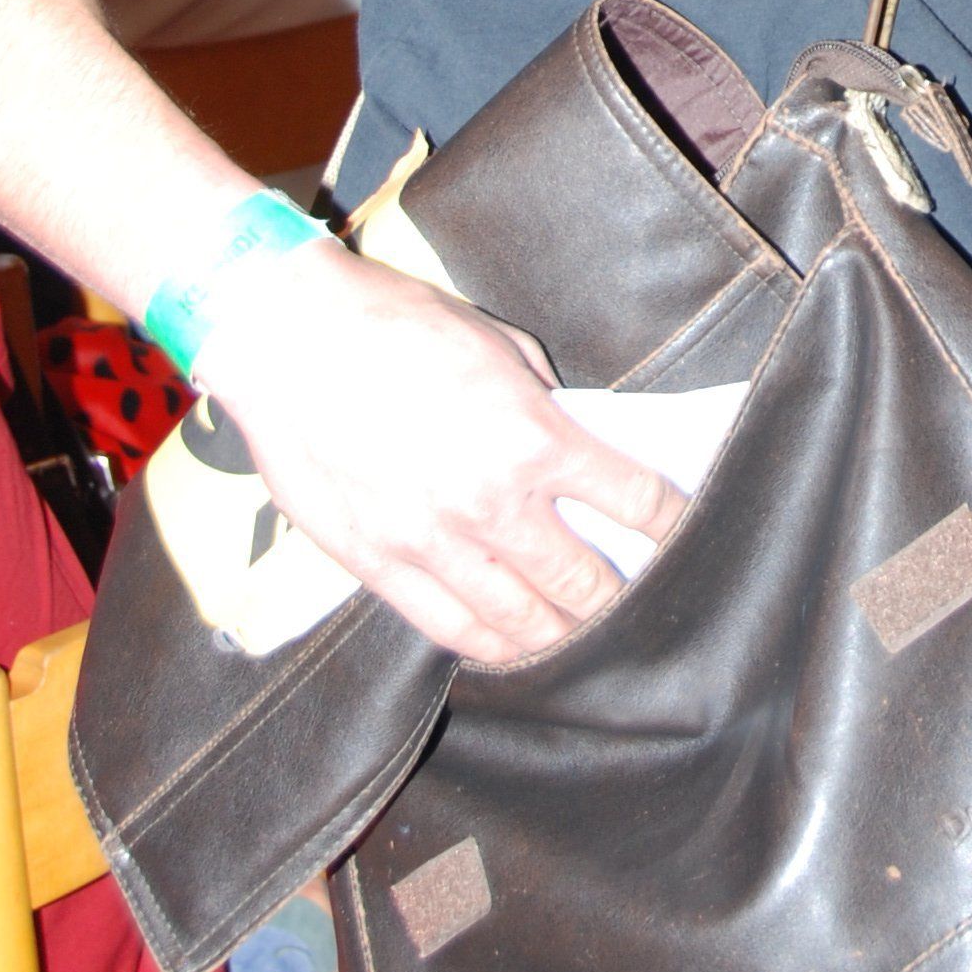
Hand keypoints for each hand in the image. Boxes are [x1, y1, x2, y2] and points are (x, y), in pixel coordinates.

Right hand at [191, 238, 686, 666]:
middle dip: (622, 599)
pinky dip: (493, 647)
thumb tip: (574, 442)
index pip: (635, 502)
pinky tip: (513, 647)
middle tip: (640, 603)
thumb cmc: (393, 324)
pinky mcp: (379, 566)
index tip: (685, 534)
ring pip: (522, 624)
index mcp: (533, 439)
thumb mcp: (497, 345)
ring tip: (584, 638)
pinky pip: (451, 630)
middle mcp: (492, 503)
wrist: (286, 335)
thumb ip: (544, 403)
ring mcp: (433, 544)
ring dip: (563, 638)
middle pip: (586, 584)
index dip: (671, 525)